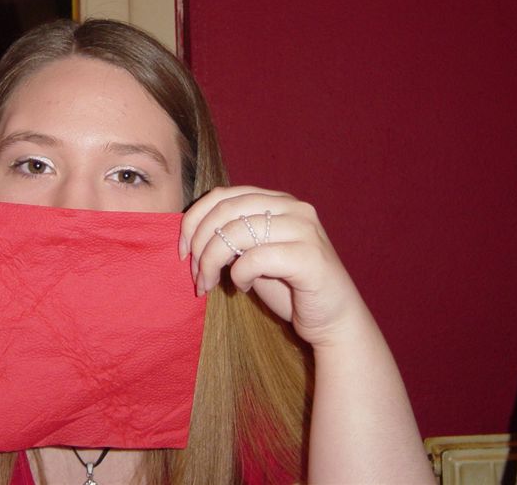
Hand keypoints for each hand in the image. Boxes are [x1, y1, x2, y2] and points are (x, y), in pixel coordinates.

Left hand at [180, 186, 364, 346]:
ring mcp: (304, 229)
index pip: (222, 195)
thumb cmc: (290, 287)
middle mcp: (293, 207)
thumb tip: (191, 236)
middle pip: (225, 211)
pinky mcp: (310, 257)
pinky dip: (239, 275)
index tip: (182, 251)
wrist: (334, 320)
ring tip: (209, 285)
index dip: (194, 220)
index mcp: (277, 200)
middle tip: (194, 274)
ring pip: (236, 232)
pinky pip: (256, 258)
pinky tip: (242, 288)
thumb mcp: (254, 254)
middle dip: (199, 244)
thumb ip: (232, 237)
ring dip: (211, 262)